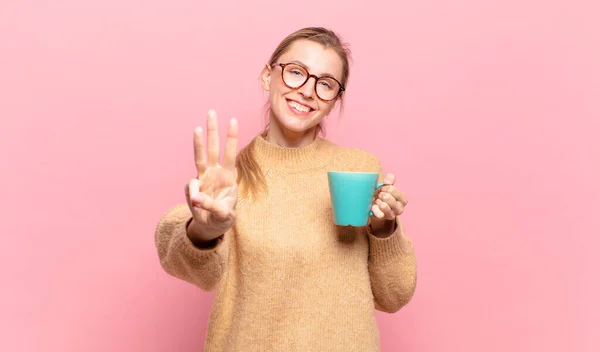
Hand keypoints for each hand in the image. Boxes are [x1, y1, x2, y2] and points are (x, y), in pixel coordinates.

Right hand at [184, 110, 238, 241]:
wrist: (211, 226)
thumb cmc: (222, 217)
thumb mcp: (223, 214)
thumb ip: (210, 205)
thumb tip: (194, 196)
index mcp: (229, 176)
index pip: (230, 153)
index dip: (232, 138)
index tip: (233, 120)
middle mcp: (216, 173)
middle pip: (214, 148)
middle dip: (213, 130)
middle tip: (212, 111)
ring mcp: (204, 178)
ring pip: (200, 156)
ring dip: (198, 142)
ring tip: (197, 128)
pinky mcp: (194, 187)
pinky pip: (191, 186)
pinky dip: (193, 194)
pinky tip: (197, 203)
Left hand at [370, 173, 407, 235]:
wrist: (376, 206)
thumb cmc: (383, 194)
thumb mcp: (387, 186)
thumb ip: (390, 179)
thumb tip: (388, 182)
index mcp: (403, 199)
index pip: (393, 190)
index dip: (385, 188)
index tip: (382, 189)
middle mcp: (400, 208)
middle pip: (388, 198)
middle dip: (381, 194)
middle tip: (379, 195)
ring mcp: (392, 214)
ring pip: (384, 206)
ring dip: (378, 201)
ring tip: (377, 200)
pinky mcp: (384, 219)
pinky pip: (379, 214)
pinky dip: (375, 209)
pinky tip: (374, 206)